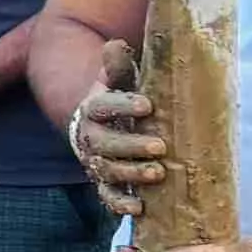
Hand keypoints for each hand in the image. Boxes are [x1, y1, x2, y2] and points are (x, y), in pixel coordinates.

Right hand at [67, 39, 164, 216]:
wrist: (101, 125)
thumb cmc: (120, 100)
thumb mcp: (118, 81)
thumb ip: (118, 67)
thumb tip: (115, 44)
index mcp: (93, 109)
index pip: (102, 107)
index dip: (122, 106)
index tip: (146, 105)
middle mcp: (90, 137)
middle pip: (104, 143)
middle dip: (131, 146)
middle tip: (160, 146)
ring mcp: (96, 161)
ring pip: (107, 170)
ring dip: (131, 173)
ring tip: (158, 173)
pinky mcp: (103, 182)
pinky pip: (107, 195)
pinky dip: (120, 203)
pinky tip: (139, 207)